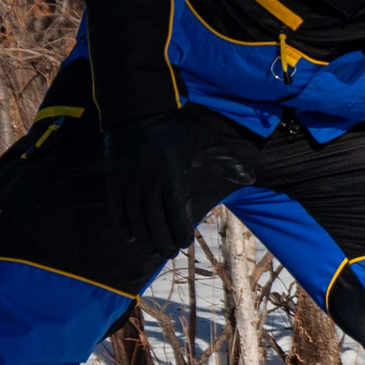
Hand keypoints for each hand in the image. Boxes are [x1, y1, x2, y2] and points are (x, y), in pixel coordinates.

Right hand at [102, 109, 255, 260]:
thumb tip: (251, 178)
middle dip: (163, 242)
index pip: (177, 213)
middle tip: (169, 254)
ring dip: (145, 239)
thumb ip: (226, 161)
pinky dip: (124, 225)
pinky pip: (118, 209)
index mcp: (173, 175)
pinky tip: (132, 238)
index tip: (185, 244)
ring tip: (152, 251)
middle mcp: (150, 181)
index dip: (181, 232)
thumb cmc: (176, 127)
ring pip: (136, 219)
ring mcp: (129, 181)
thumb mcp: (204, 141)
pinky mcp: (113, 179)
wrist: (137, 110)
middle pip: (155, 222)